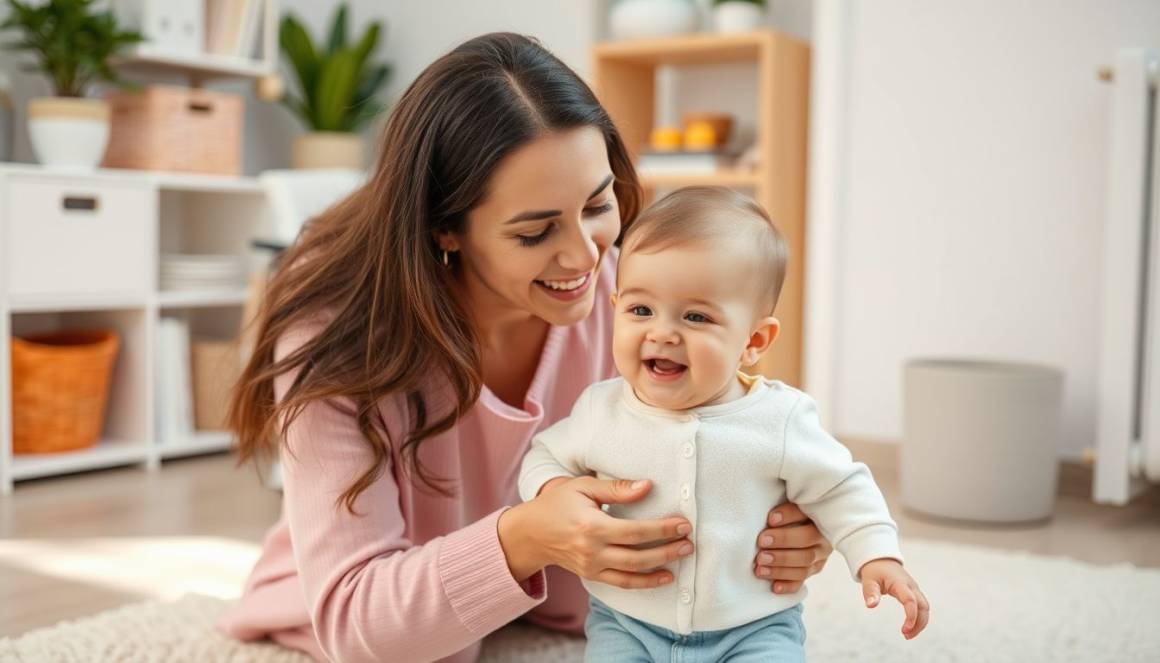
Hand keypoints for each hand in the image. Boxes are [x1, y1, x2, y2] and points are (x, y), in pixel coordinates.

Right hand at [498, 477, 694, 588]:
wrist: (530, 533)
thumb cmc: (558, 503)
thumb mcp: (583, 487)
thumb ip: (616, 488)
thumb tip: (647, 486)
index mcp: (591, 526)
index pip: (634, 532)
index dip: (661, 530)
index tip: (683, 524)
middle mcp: (591, 551)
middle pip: (637, 556)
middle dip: (667, 550)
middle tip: (690, 543)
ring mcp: (591, 567)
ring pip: (632, 574)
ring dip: (660, 568)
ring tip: (682, 558)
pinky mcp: (591, 575)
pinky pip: (621, 583)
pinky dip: (644, 583)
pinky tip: (663, 577)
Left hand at [752, 502, 833, 593]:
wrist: (799, 525)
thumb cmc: (786, 511)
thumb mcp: (787, 500)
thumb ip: (782, 499)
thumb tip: (764, 497)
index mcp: (817, 515)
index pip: (805, 514)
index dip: (788, 516)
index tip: (770, 519)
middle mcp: (822, 538)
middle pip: (806, 542)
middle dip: (782, 542)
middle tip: (761, 542)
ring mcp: (819, 558)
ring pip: (804, 565)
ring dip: (780, 566)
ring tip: (759, 566)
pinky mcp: (811, 572)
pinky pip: (801, 582)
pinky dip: (787, 586)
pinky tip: (773, 587)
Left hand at [859, 558, 929, 638]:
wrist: (881, 560)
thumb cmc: (875, 570)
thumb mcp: (869, 580)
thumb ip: (870, 593)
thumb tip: (871, 606)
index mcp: (901, 583)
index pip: (911, 601)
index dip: (911, 616)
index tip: (904, 630)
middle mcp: (911, 587)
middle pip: (924, 607)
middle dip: (919, 623)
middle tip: (906, 635)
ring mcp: (914, 590)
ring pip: (925, 608)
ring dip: (920, 623)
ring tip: (907, 635)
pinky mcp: (914, 593)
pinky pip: (921, 607)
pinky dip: (918, 619)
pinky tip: (909, 627)